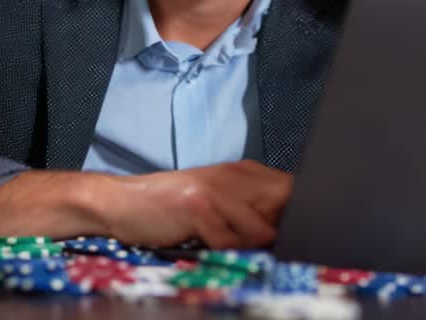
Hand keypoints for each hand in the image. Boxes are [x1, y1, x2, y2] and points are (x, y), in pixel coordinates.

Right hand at [0, 160, 292, 248]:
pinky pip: (229, 241)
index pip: (294, 190)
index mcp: (244, 172)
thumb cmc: (171, 209)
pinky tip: (206, 245)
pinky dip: (224, 252)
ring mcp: (216, 189)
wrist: (121, 202)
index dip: (304, 215)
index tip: (304, 233)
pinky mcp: (197, 206)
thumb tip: (293, 230)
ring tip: (225, 245)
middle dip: (285, 231)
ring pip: (260, 229)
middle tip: (270, 247)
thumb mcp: (217, 202)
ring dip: (250, 247)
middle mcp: (235, 175)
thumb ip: (252, 209)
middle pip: (286, 206)